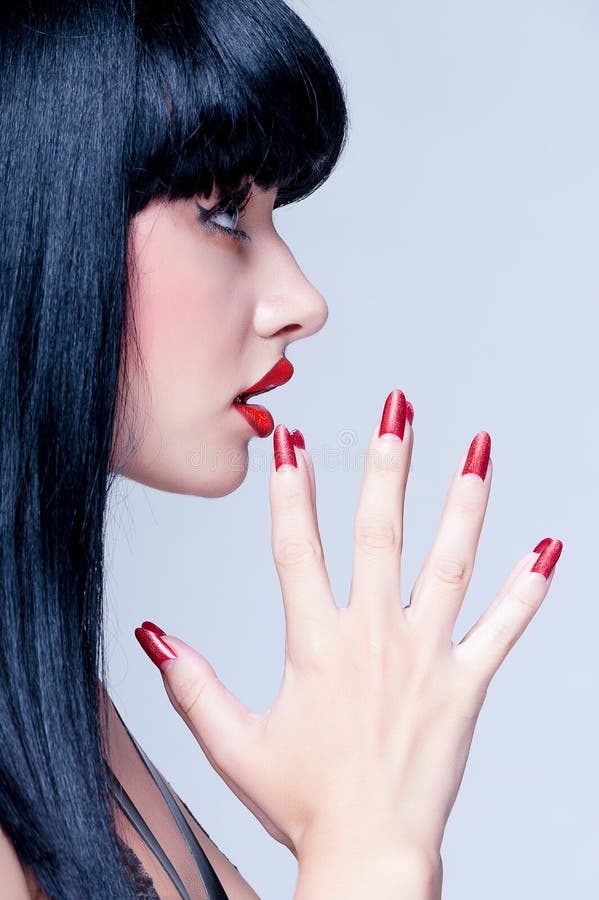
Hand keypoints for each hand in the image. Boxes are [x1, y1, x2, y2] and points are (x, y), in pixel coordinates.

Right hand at [135, 390, 561, 871]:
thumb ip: (190, 684)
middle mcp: (373, 637)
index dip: (293, 491)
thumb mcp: (231, 743)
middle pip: (381, 533)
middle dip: (388, 464)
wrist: (370, 856)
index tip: (295, 440)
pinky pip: (503, 629)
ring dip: (465, 503)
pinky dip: (527, 589)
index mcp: (315, 645)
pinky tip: (549, 549)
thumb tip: (151, 635)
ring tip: (479, 449)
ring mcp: (425, 657)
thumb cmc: (303, 802)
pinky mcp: (466, 685)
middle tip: (399, 408)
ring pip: (449, 564)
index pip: (297, 548)